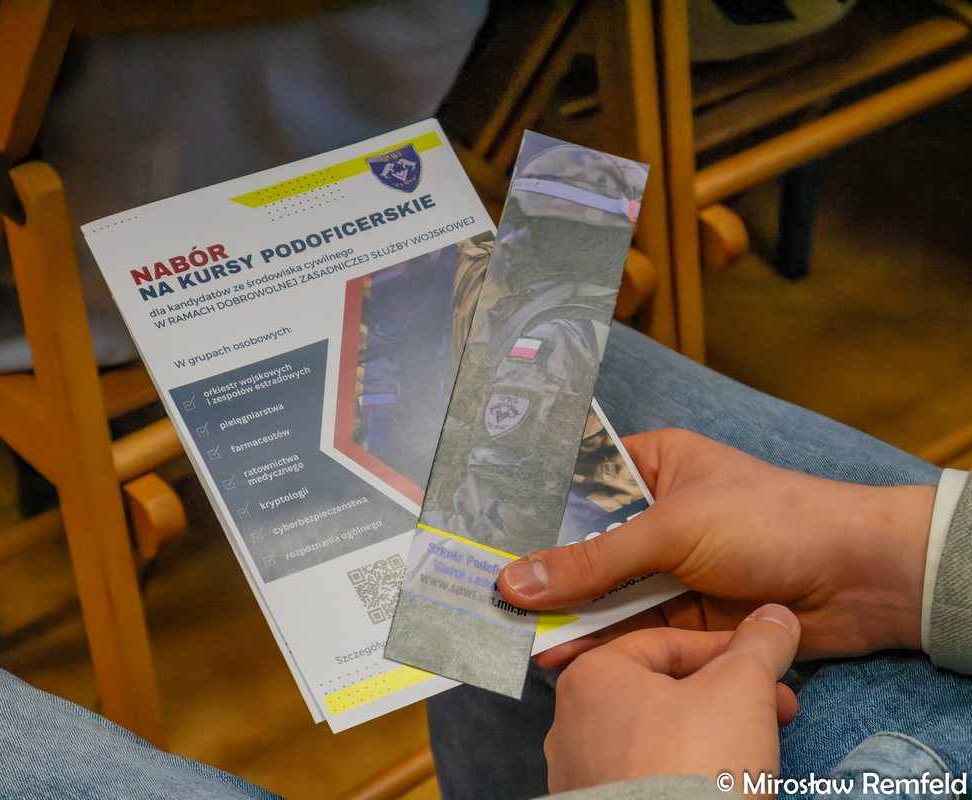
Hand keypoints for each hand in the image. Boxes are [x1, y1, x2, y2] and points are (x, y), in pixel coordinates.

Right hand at [498, 429, 932, 663]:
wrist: (859, 579)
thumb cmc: (769, 520)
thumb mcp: (671, 531)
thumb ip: (592, 562)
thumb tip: (514, 582)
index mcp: (654, 464)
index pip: (580, 482)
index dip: (532, 508)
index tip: (479, 533)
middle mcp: (656, 512)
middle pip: (586, 542)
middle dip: (543, 569)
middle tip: (486, 590)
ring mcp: (669, 565)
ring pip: (604, 590)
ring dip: (567, 611)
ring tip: (512, 630)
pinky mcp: (683, 612)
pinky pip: (630, 625)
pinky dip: (599, 639)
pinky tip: (558, 651)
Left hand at [546, 604, 799, 794]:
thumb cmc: (694, 764)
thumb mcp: (741, 687)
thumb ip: (760, 644)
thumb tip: (776, 617)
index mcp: (591, 676)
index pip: (666, 643)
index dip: (727, 650)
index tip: (767, 664)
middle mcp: (571, 721)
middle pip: (662, 691)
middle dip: (727, 696)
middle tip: (776, 710)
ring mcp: (579, 772)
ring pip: (654, 736)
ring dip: (708, 734)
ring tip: (755, 750)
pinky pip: (645, 777)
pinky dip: (683, 771)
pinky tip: (718, 784)